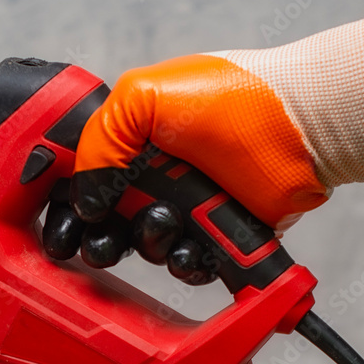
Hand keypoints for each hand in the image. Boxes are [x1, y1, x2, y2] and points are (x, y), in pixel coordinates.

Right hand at [43, 8, 363, 283]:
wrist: (299, 125)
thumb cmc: (232, 97)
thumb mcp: (142, 97)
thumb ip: (99, 142)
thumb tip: (82, 200)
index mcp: (134, 143)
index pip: (83, 182)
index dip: (68, 206)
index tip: (64, 226)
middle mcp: (157, 177)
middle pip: (110, 225)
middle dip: (103, 237)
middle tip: (105, 237)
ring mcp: (188, 208)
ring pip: (146, 248)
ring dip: (149, 244)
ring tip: (166, 222)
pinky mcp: (218, 235)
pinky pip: (188, 266)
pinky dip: (184, 265)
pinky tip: (189, 250)